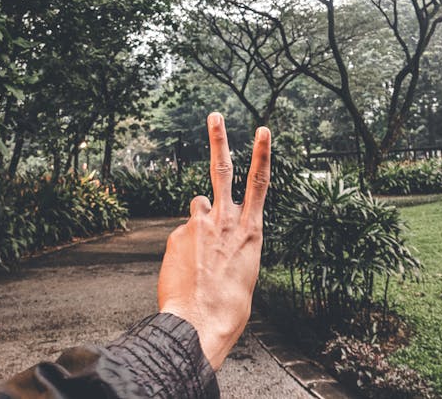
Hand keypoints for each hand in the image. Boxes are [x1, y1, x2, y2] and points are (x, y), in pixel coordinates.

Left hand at [157, 112, 270, 369]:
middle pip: (222, 169)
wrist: (199, 324)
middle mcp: (225, 220)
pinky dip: (184, 247)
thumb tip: (212, 230)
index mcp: (250, 230)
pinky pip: (182, 234)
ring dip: (199, 220)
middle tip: (214, 115)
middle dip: (219, 139)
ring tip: (199, 255)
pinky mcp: (178, 235)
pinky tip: (185, 271)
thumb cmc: (229, 305)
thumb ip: (233, 242)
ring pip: (197, 206)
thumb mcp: (245, 271)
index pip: (259, 183)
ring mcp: (199, 225)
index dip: (263, 154)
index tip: (263, 130)